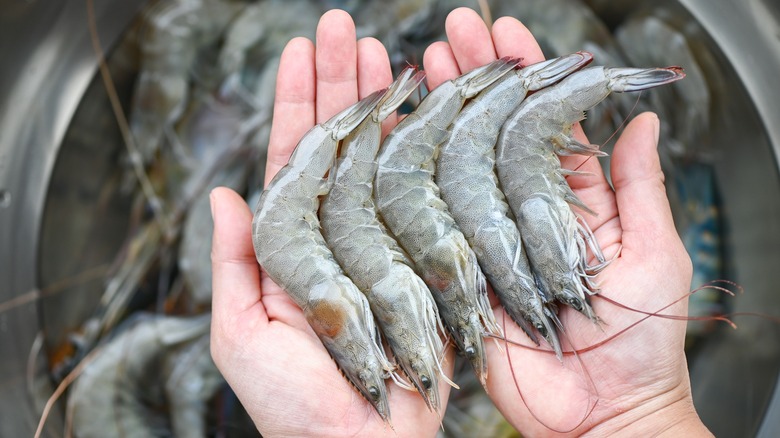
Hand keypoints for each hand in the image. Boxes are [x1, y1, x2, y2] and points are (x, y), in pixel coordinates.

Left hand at [209, 9, 452, 436]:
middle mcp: (338, 230)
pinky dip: (428, 153)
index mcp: (292, 242)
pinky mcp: (424, 256)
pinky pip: (425, 196)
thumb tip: (221, 197)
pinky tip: (431, 113)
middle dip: (340, 83)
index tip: (298, 50)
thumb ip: (231, 266)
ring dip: (384, 104)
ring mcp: (383, 238)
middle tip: (345, 27)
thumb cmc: (294, 404)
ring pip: (383, 157)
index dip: (293, 102)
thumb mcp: (239, 336)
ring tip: (387, 51)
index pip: (291, 157)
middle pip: (338, 142)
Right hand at [422, 8, 707, 436]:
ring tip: (422, 65)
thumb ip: (639, 186)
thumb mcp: (655, 253)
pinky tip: (395, 137)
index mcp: (569, 202)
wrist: (600, 414)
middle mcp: (520, 212)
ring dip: (439, 114)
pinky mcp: (456, 272)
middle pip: (490, 134)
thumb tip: (645, 118)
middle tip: (456, 31)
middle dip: (474, 80)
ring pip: (455, 165)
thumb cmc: (640, 342)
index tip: (510, 34)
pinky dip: (412, 178)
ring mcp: (485, 239)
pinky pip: (429, 220)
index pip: (540, 124)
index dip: (525, 79)